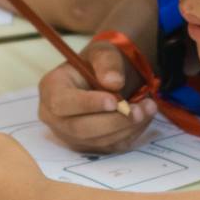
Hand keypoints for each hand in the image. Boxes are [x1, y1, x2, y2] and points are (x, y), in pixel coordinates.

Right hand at [36, 39, 156, 152]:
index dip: (88, 105)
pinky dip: (131, 133)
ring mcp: (71, 135)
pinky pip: (111, 146)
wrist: (106, 78)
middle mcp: (55, 117)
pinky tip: (144, 116)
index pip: (62, 103)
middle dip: (113, 121)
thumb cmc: (99, 64)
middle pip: (80, 128)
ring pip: (98, 141)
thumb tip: (114, 82)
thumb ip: (107, 62)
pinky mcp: (89, 146)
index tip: (114, 101)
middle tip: (140, 110)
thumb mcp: (103, 52)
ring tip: (148, 108)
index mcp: (51, 89)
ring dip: (127, 127)